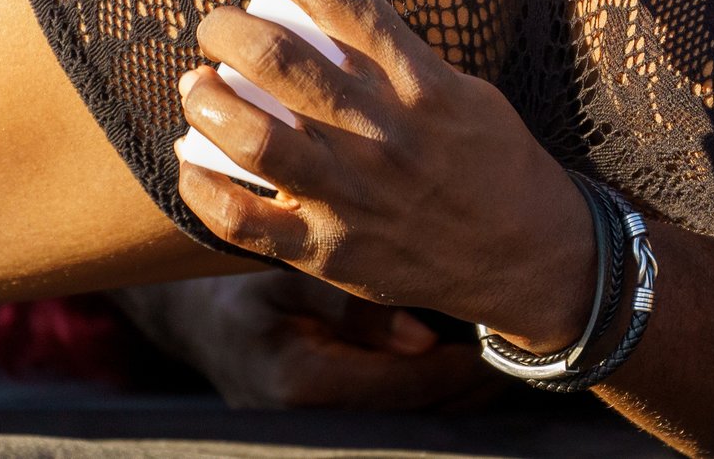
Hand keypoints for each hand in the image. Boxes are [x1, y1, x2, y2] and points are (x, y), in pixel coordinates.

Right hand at [112, 270, 499, 411]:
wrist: (200, 324)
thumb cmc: (241, 289)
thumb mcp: (283, 282)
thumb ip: (347, 307)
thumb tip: (418, 340)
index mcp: (304, 384)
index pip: (405, 390)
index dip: (457, 369)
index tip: (496, 340)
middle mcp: (314, 422)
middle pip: (418, 417)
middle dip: (468, 388)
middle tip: (514, 349)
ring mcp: (321, 432)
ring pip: (410, 424)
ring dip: (456, 396)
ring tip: (497, 359)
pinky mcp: (330, 427)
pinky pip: (392, 418)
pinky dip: (428, 395)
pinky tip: (458, 366)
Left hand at [177, 0, 599, 356]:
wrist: (526, 255)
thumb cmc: (493, 162)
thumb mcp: (462, 93)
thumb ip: (401, 61)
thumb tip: (330, 22)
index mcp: (420, 84)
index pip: (344, 1)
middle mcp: (382, 134)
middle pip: (281, 60)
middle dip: (228, 29)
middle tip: (218, 25)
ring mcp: (352, 196)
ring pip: (252, 137)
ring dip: (209, 100)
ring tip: (199, 84)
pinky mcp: (329, 252)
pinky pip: (242, 222)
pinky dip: (203, 188)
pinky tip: (191, 161)